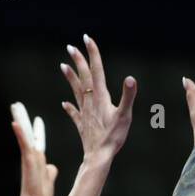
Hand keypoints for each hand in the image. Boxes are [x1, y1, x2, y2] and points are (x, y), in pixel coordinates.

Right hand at [11, 102, 57, 195]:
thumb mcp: (49, 180)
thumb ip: (50, 172)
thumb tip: (52, 167)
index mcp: (38, 160)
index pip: (38, 141)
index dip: (38, 130)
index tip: (37, 119)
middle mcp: (32, 156)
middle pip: (28, 134)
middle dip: (23, 119)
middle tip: (16, 105)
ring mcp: (29, 157)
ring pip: (24, 135)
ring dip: (19, 120)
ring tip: (15, 106)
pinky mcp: (27, 160)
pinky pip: (24, 143)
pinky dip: (20, 133)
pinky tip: (15, 122)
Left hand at [61, 34, 136, 163]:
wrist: (98, 156)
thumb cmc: (113, 137)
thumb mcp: (124, 115)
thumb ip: (128, 96)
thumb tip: (131, 78)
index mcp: (100, 96)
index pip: (96, 70)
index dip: (92, 53)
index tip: (87, 39)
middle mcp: (90, 102)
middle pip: (83, 77)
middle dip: (78, 60)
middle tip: (71, 46)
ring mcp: (84, 113)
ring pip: (76, 91)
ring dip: (70, 77)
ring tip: (63, 66)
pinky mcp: (82, 125)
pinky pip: (74, 113)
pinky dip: (69, 107)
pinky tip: (64, 104)